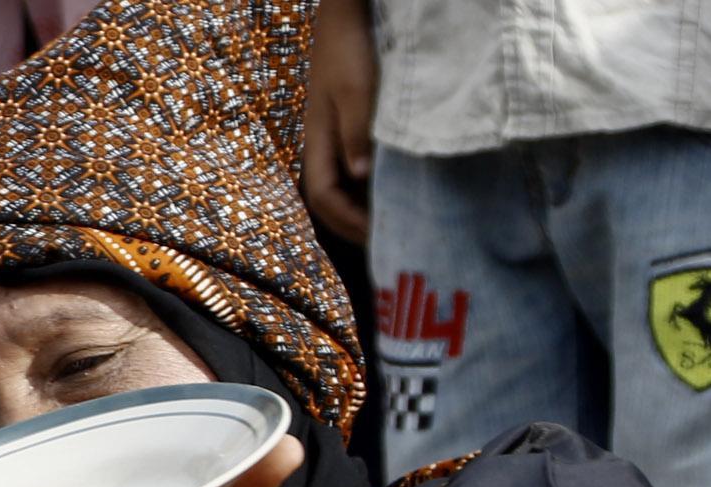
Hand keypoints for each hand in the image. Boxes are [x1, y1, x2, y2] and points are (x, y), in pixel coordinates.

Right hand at [301, 0, 377, 241]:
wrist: (346, 13)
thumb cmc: (350, 48)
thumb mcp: (356, 89)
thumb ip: (357, 131)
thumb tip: (360, 176)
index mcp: (318, 139)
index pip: (323, 196)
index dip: (348, 221)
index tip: (380, 235)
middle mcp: (323, 143)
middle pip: (329, 199)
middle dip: (353, 225)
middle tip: (388, 240)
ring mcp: (334, 134)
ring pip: (342, 185)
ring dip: (362, 207)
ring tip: (392, 221)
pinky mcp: (349, 124)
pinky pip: (355, 167)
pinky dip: (370, 185)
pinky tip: (392, 187)